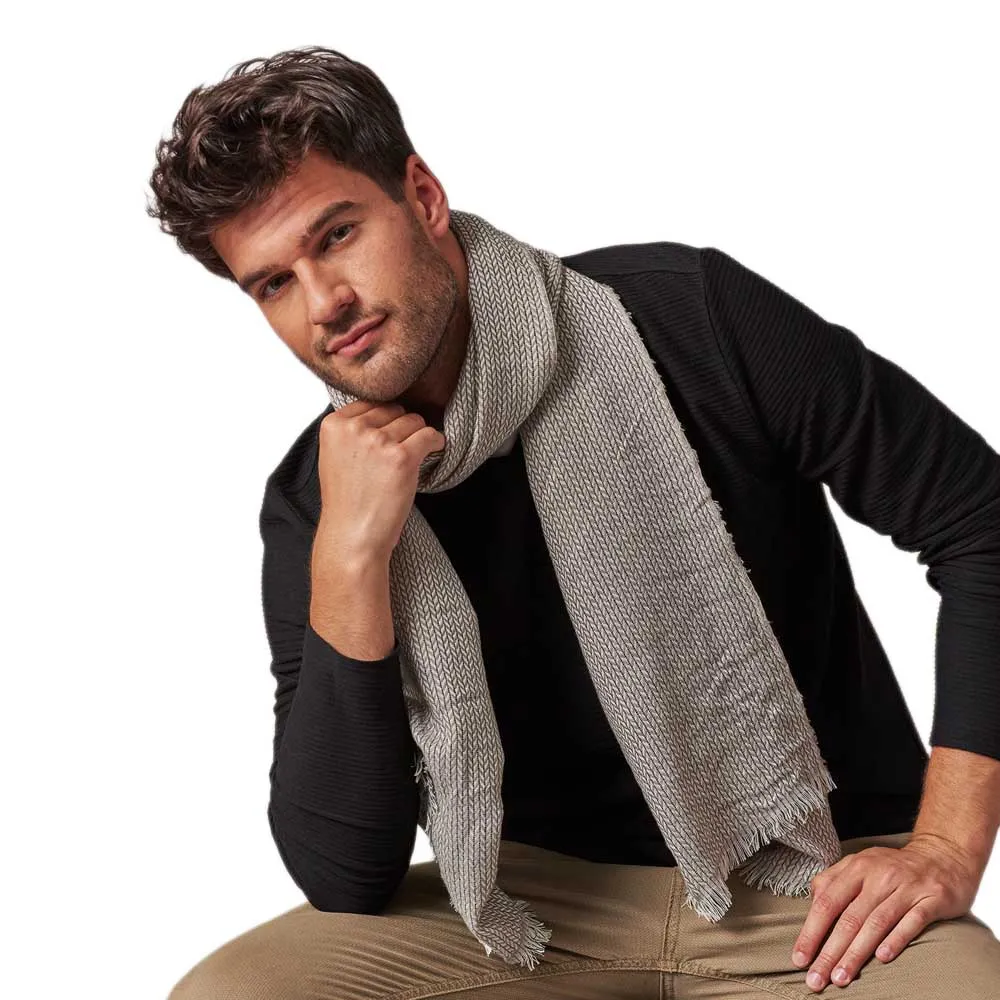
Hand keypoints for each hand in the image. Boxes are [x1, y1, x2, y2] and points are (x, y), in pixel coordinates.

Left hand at [790, 833, 981, 991]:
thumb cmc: (893, 868)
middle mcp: (878, 876)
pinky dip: (895, 940)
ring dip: (856, 953)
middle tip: (817, 978)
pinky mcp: (931, 899)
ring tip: (841, 977)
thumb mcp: (860, 865)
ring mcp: (906, 888)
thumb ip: (834, 881)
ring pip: (876, 923)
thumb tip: (811, 905)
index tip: (799, 958)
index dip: (811, 931)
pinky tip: (882, 959)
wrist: (942, 856)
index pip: (827, 901)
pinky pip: (911, 922)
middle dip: (830, 951)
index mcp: (856, 867)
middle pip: (849, 917)